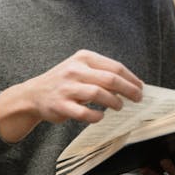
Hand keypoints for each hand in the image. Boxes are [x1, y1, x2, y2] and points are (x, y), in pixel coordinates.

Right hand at [0, 50, 142, 141]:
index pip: (115, 67)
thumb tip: (132, 84)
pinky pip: (84, 112)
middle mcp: (75, 70)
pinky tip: (100, 116)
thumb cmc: (64, 82)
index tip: (140, 87)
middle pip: (110, 79)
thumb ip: (102, 73)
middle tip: (137, 99)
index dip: (131, 78)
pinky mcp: (61, 105)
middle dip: (129, 90)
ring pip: (98, 94)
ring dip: (114, 102)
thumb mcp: (81, 68)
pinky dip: (96, 116)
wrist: (34, 94)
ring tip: (119, 107)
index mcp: (83, 58)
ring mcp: (67, 87)